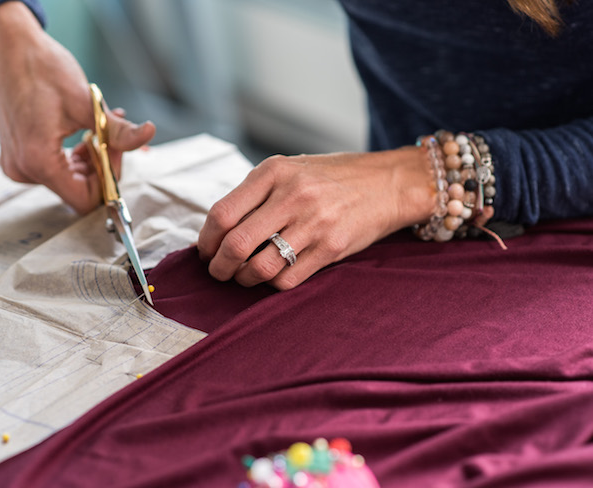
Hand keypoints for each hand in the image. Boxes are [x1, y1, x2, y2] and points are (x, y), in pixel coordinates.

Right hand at [0, 2, 154, 213]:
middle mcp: (23, 169)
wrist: (12, 47)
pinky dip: (76, 156)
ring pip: (70, 180)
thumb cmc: (44, 69)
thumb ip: (119, 131)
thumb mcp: (88, 104)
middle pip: (78, 190)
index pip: (85, 200)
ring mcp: (18, 164)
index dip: (108, 181)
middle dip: (102, 166)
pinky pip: (56, 169)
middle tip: (113, 137)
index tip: (116, 151)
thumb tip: (148, 135)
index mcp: (38, 161)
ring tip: (100, 128)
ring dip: (91, 159)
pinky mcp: (19, 156)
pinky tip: (86, 133)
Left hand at [197, 147, 435, 289]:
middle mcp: (293, 195)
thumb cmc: (332, 177)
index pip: (222, 214)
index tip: (207, 251)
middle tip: (219, 272)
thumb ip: (255, 193)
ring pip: (260, 268)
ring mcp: (314, 223)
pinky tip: (274, 276)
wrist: (387, 183)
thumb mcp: (290, 169)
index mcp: (274, 172)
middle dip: (219, 267)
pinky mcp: (332, 248)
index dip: (206, 241)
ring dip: (244, 279)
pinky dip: (273, 284)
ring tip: (244, 277)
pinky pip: (288, 280)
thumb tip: (218, 231)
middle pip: (236, 245)